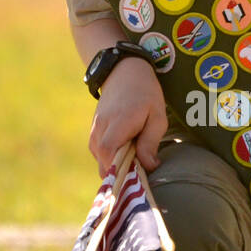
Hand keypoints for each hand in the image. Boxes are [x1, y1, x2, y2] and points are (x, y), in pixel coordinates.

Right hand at [88, 57, 166, 172]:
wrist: (123, 73)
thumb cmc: (146, 94)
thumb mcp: (157, 116)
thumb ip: (151, 142)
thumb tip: (148, 166)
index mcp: (118, 122)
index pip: (108, 152)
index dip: (117, 169)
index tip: (133, 178)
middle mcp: (101, 128)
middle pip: (103, 163)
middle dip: (119, 174)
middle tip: (138, 172)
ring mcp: (94, 130)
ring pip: (100, 161)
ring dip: (115, 166)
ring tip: (134, 158)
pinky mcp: (93, 132)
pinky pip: (100, 154)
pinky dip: (111, 158)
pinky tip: (126, 151)